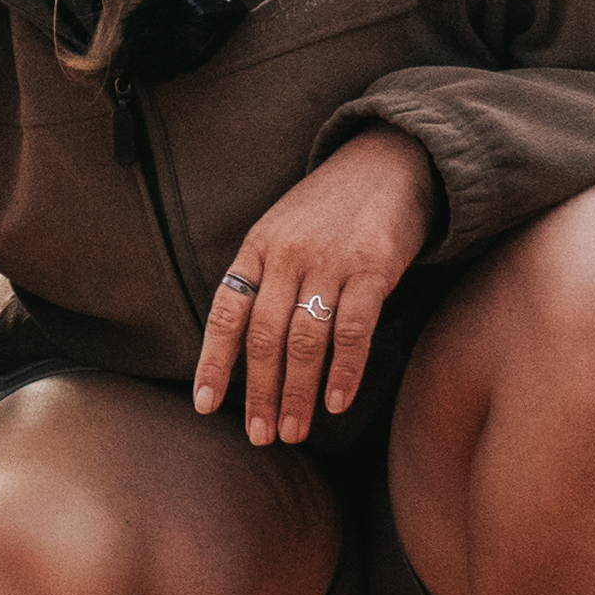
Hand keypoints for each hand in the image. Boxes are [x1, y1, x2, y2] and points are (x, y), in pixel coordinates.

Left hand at [193, 128, 435, 445]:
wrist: (389, 159)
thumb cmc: (331, 207)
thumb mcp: (282, 229)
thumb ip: (264, 277)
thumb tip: (244, 347)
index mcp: (257, 246)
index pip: (225, 312)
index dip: (213, 362)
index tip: (205, 406)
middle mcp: (287, 253)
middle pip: (264, 336)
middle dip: (259, 392)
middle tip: (260, 435)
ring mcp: (330, 259)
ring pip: (305, 340)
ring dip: (298, 392)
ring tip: (294, 430)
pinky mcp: (374, 266)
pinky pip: (353, 329)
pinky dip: (344, 371)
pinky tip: (337, 402)